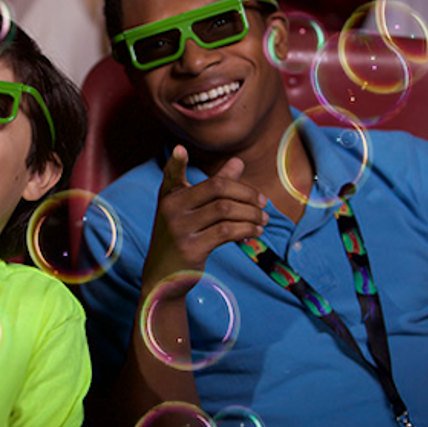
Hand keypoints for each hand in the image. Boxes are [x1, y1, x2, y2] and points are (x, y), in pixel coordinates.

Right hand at [142, 145, 267, 288]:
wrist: (164, 277)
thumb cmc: (181, 237)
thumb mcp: (191, 211)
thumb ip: (214, 186)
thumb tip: (238, 161)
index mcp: (169, 197)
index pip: (174, 174)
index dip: (176, 162)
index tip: (180, 150)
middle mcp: (171, 209)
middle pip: (218, 188)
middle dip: (247, 193)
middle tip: (263, 202)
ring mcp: (180, 229)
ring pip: (226, 210)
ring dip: (252, 213)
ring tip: (263, 219)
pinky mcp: (191, 248)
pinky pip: (227, 232)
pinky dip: (247, 229)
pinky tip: (255, 232)